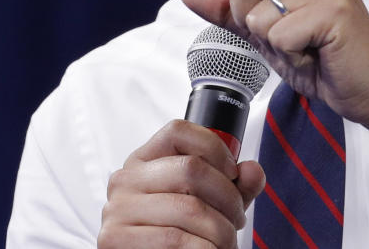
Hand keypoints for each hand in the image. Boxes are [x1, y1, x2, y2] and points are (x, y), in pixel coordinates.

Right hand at [98, 120, 264, 248]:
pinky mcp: (115, 238)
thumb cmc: (179, 235)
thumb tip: (252, 170)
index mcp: (144, 161)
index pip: (178, 131)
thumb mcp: (210, 204)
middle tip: (237, 219)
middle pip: (190, 168)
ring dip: (221, 231)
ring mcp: (117, 208)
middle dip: (228, 198)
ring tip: (225, 241)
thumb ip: (235, 185)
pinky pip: (174, 240)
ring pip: (189, 208)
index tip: (233, 172)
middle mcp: (126, 179)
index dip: (214, 146)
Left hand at [178, 0, 368, 125]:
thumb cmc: (323, 57)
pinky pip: (278, 34)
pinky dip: (288, 55)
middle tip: (285, 35)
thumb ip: (228, 7)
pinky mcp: (334, 9)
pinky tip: (314, 55)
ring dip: (271, 41)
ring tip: (304, 46)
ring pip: (257, 10)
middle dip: (248, 16)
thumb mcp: (266, 30)